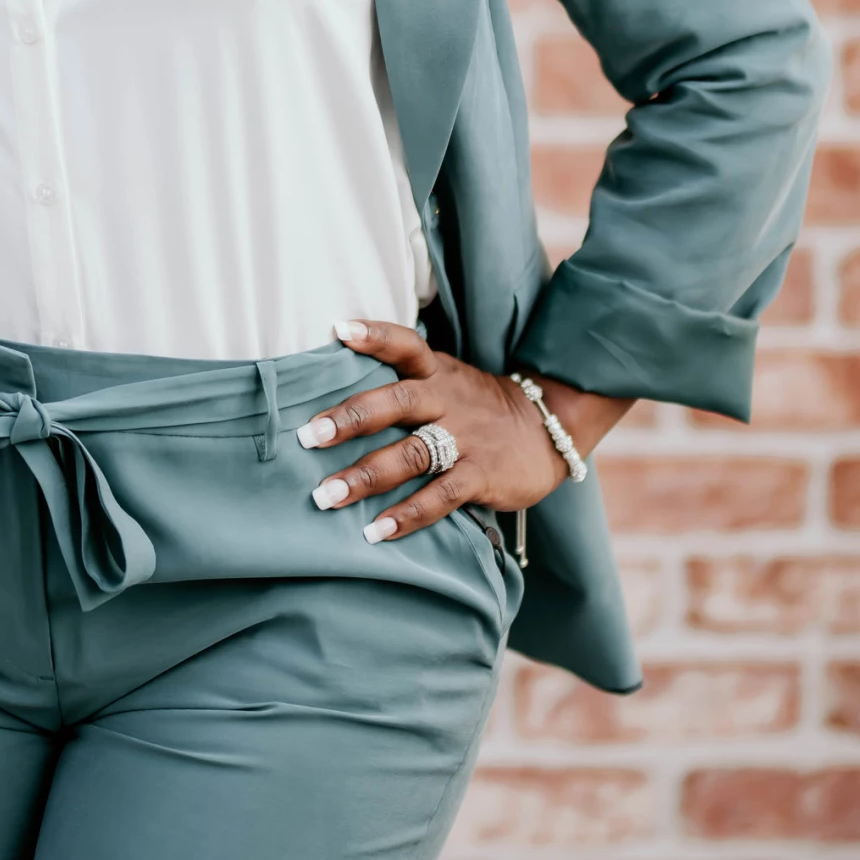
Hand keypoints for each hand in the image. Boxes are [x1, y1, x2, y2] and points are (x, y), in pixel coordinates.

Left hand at [296, 320, 624, 545]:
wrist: (550, 429)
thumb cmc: (479, 407)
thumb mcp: (448, 380)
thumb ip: (405, 383)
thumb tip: (338, 398)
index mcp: (437, 373)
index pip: (406, 344)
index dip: (374, 335)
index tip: (339, 329)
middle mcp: (448, 401)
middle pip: (397, 402)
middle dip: (351, 418)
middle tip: (308, 436)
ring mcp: (466, 439)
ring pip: (411, 454)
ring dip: (366, 475)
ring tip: (327, 496)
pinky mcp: (481, 476)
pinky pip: (441, 496)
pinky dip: (407, 514)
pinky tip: (376, 531)